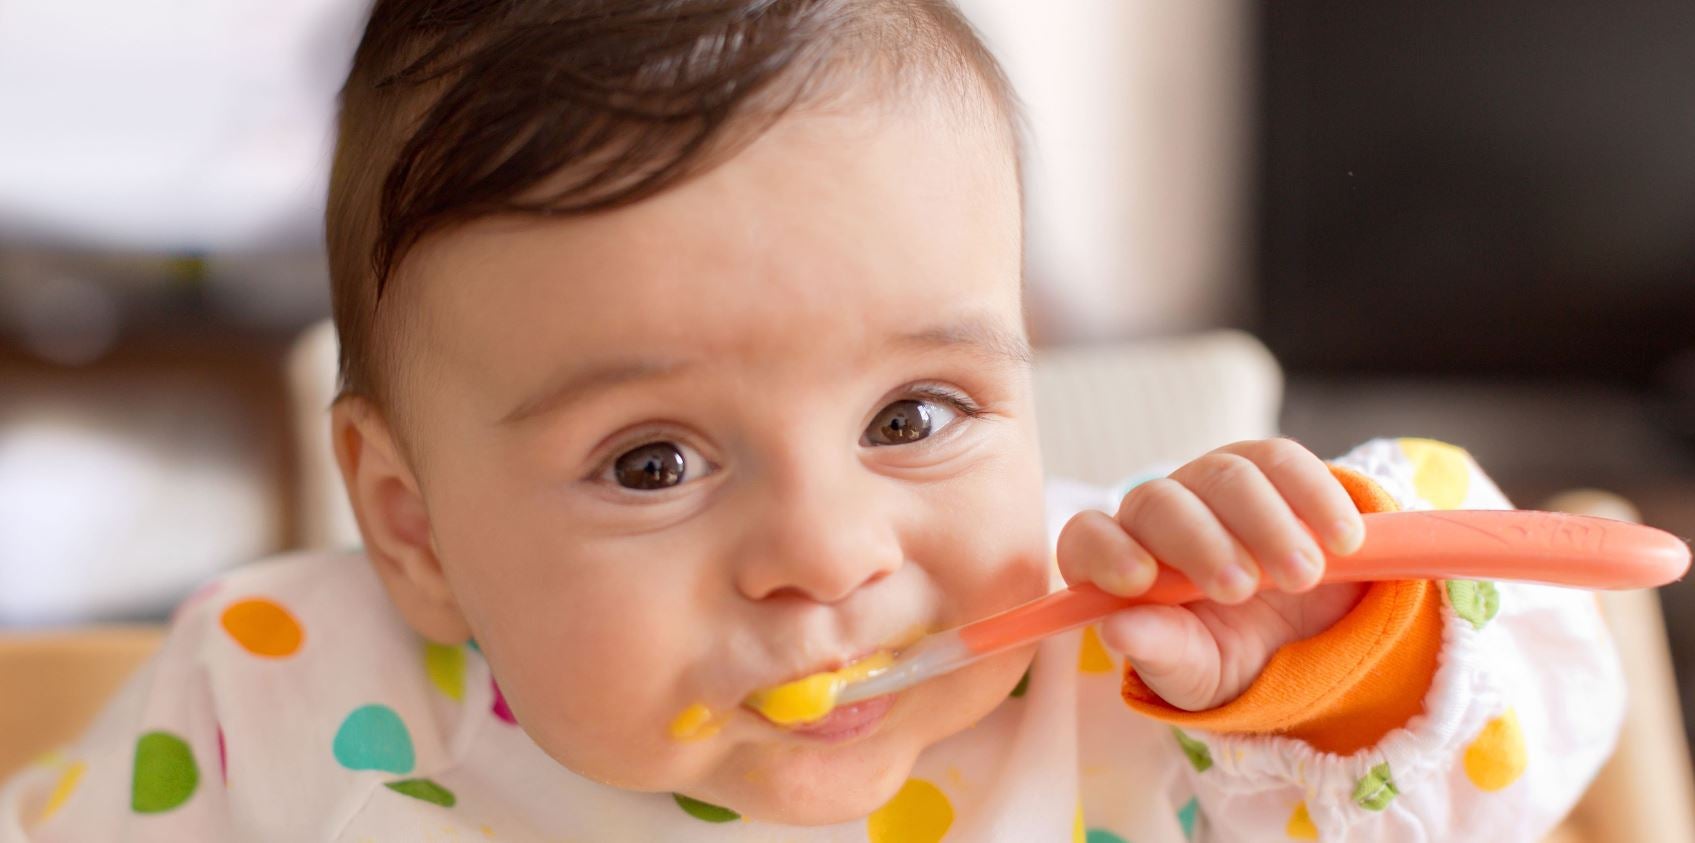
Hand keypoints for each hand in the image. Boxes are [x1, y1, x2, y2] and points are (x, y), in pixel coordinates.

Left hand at [1056, 438, 1367, 709]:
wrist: (1307, 640)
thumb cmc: (1231, 657)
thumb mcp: (1199, 674)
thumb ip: (1161, 654)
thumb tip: (1116, 631)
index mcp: (1121, 565)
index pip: (1087, 538)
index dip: (1106, 551)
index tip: (1140, 580)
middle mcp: (1158, 514)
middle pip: (1160, 502)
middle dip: (1201, 544)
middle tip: (1242, 589)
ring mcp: (1212, 483)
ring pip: (1226, 476)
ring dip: (1267, 524)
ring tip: (1303, 576)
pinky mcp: (1269, 467)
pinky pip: (1284, 462)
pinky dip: (1315, 498)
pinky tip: (1342, 541)